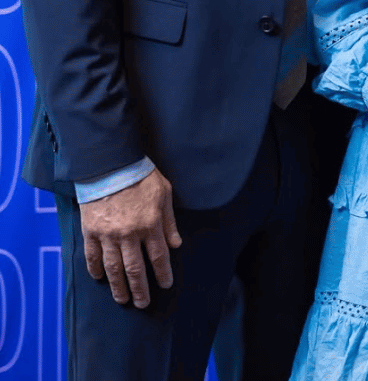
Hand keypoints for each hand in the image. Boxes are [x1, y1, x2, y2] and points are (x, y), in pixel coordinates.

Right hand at [78, 168, 181, 308]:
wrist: (110, 166)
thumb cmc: (141, 177)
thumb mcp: (165, 194)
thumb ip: (169, 221)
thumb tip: (175, 244)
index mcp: (151, 224)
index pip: (159, 256)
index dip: (162, 273)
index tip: (165, 285)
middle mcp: (130, 234)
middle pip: (135, 269)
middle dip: (140, 288)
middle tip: (142, 303)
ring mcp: (108, 235)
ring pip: (113, 268)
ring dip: (118, 286)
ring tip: (122, 299)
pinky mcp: (90, 231)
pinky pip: (92, 256)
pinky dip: (96, 269)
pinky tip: (99, 278)